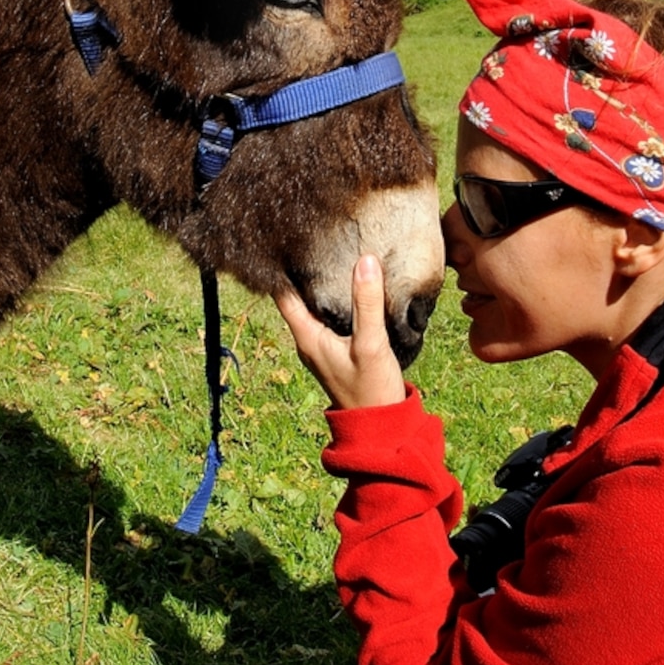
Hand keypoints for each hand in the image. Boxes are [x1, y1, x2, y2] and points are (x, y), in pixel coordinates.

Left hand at [273, 254, 408, 409]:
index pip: (283, 295)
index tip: (287, 242)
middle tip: (311, 239)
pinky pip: (330, 316)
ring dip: (321, 285)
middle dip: (304, 271)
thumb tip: (365, 261)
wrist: (380, 425)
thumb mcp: (370, 342)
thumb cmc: (371, 388)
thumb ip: (367, 303)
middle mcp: (309, 340)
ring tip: (328, 253)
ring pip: (315, 307)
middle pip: (298, 297)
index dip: (283, 269)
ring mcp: (323, 346)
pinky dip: (336, 299)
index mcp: (307, 337)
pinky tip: (348, 286)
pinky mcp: (338, 350)